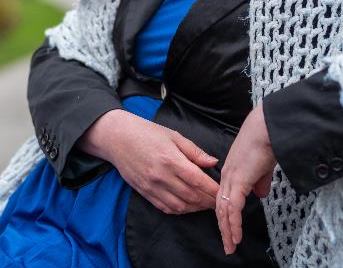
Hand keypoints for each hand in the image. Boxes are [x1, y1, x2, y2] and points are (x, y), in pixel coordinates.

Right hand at [80, 109, 219, 214]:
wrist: (117, 138)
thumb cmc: (147, 133)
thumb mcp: (173, 136)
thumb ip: (194, 152)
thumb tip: (213, 162)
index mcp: (171, 160)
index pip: (198, 181)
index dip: (213, 190)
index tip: (225, 192)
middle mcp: (161, 176)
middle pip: (191, 196)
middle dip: (208, 201)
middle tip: (221, 202)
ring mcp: (152, 187)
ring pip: (180, 206)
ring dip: (196, 208)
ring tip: (207, 205)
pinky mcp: (145, 193)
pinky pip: (166, 208)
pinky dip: (180, 210)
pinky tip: (189, 207)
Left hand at [216, 104, 276, 254]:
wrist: (268, 128)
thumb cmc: (267, 141)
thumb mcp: (263, 166)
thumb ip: (259, 181)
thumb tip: (260, 195)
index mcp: (231, 171)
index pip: (224, 197)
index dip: (226, 214)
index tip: (229, 229)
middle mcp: (227, 175)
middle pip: (220, 206)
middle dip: (224, 227)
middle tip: (227, 244)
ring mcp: (231, 178)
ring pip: (224, 210)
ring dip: (227, 230)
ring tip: (231, 246)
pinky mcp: (238, 181)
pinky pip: (233, 208)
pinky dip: (233, 224)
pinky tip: (236, 236)